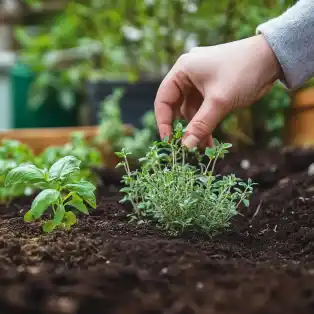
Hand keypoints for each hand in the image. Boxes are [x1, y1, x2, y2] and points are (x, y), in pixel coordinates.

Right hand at [154, 34, 281, 147]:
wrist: (272, 59)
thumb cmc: (242, 72)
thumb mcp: (219, 101)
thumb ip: (201, 125)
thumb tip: (186, 146)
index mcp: (182, 70)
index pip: (163, 99)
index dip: (163, 121)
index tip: (169, 141)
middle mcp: (188, 75)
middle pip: (176, 106)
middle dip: (182, 127)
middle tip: (186, 146)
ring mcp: (200, 82)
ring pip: (191, 111)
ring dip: (195, 128)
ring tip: (203, 148)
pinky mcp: (212, 89)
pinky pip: (202, 110)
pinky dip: (204, 124)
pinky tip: (209, 140)